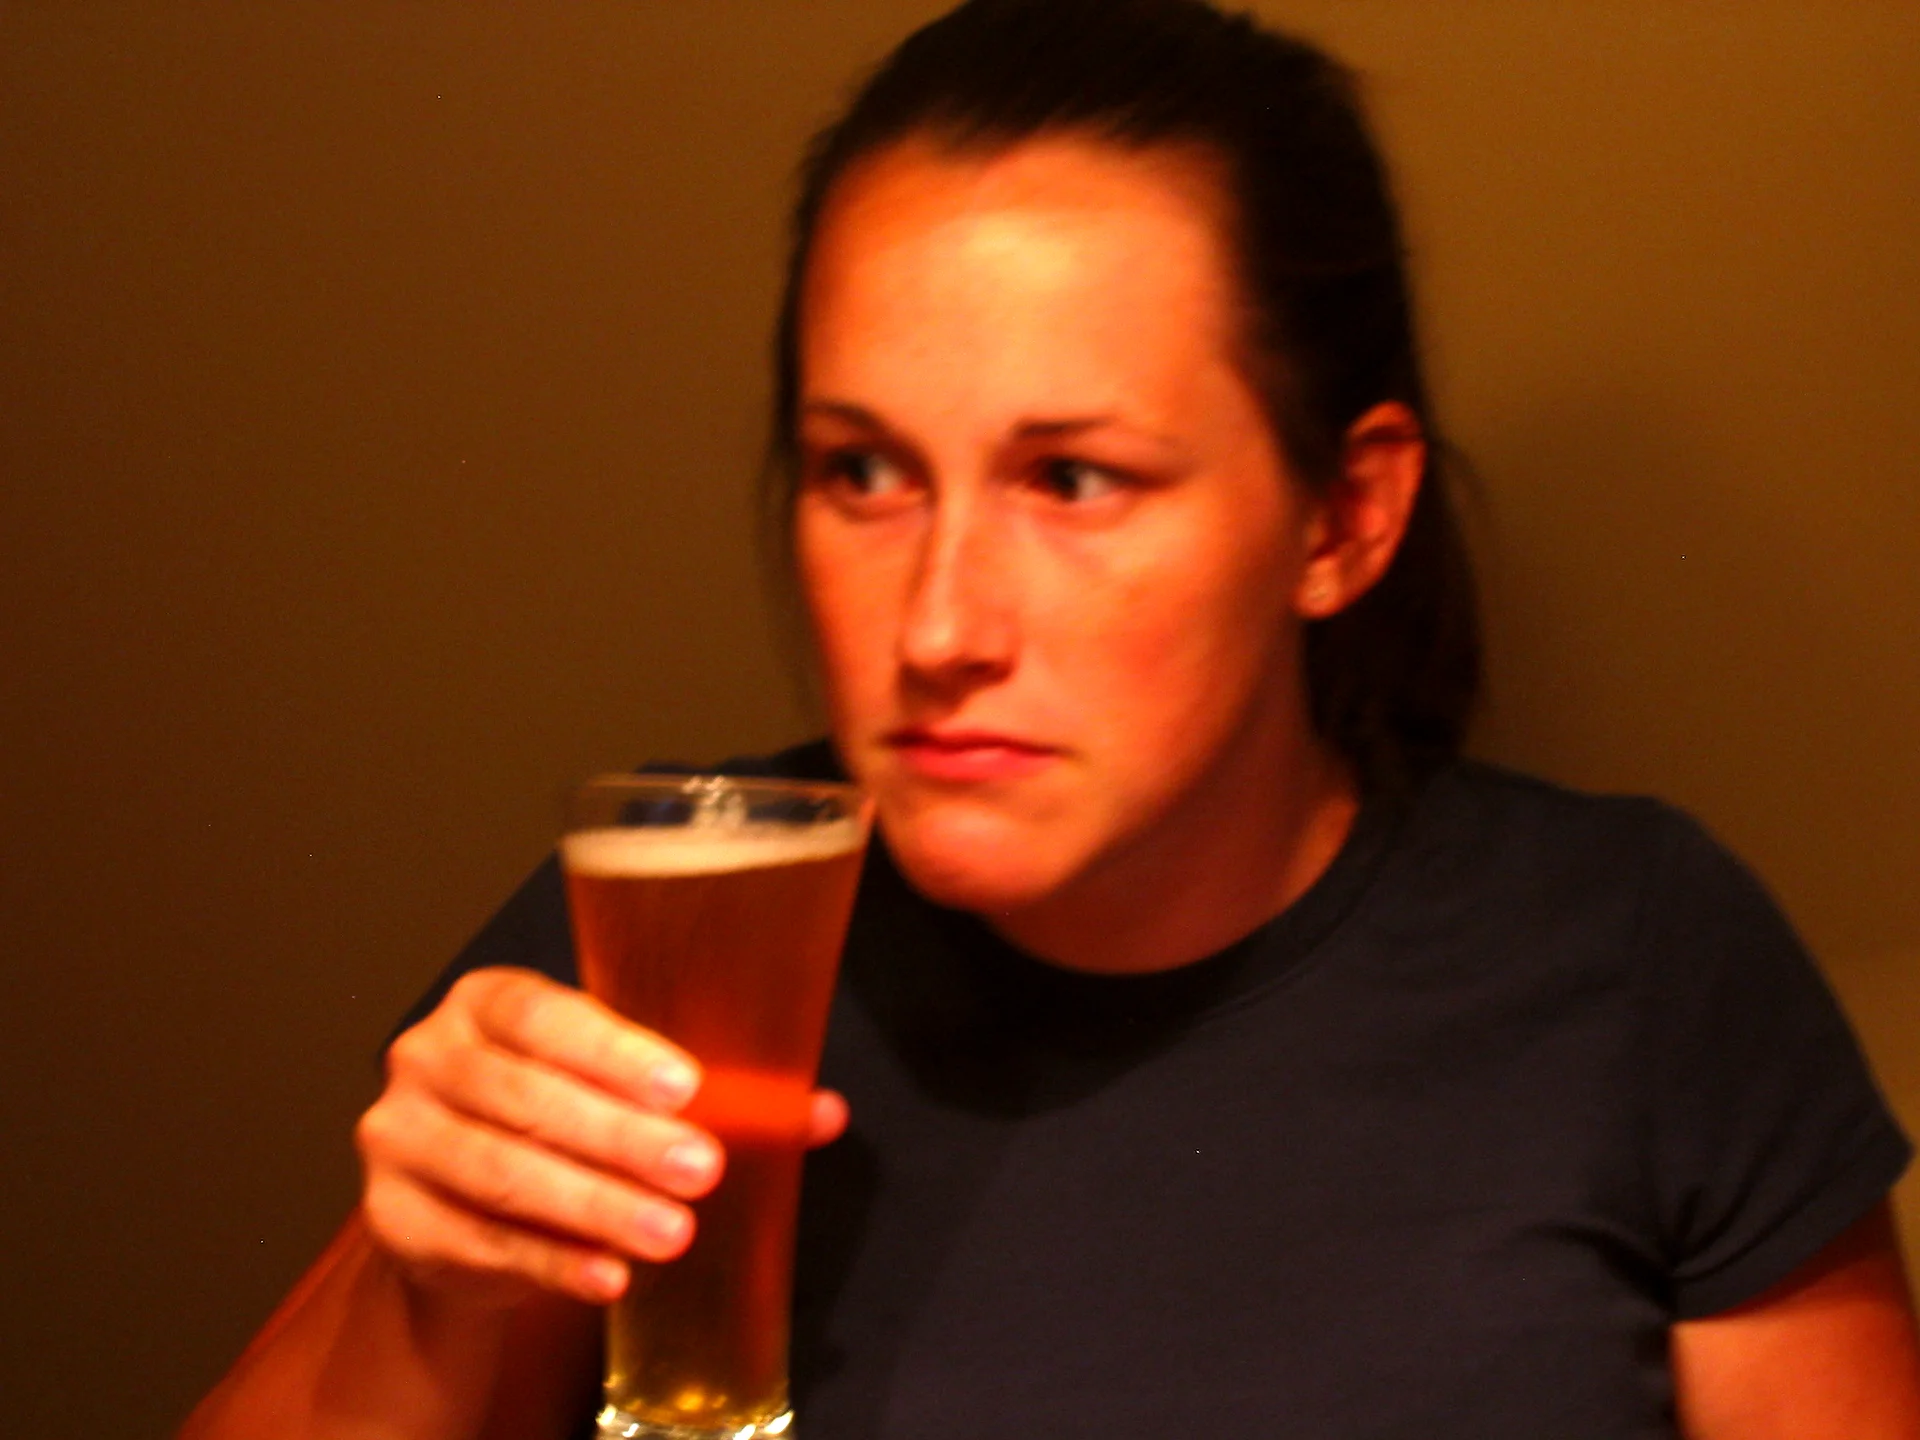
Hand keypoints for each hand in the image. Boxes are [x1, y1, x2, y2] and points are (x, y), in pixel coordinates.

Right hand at [355, 967, 847, 1310]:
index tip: (686, 1087)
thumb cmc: (557, 1117)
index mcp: (487, 1003)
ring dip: (594, 1205)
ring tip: (670, 1231)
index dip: (612, 1050)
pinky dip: (551, 1263)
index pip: (542, 1014)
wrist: (461, 1202)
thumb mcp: (621, 1088)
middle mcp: (427, 1057)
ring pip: (500, 1173)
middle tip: (700, 1169)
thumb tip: (821, 1114)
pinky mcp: (392, 1219)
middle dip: (618, 1138)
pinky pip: (478, 1243)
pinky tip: (610, 1277)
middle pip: (523, 1097)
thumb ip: (716, 1094)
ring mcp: (398, 1138)